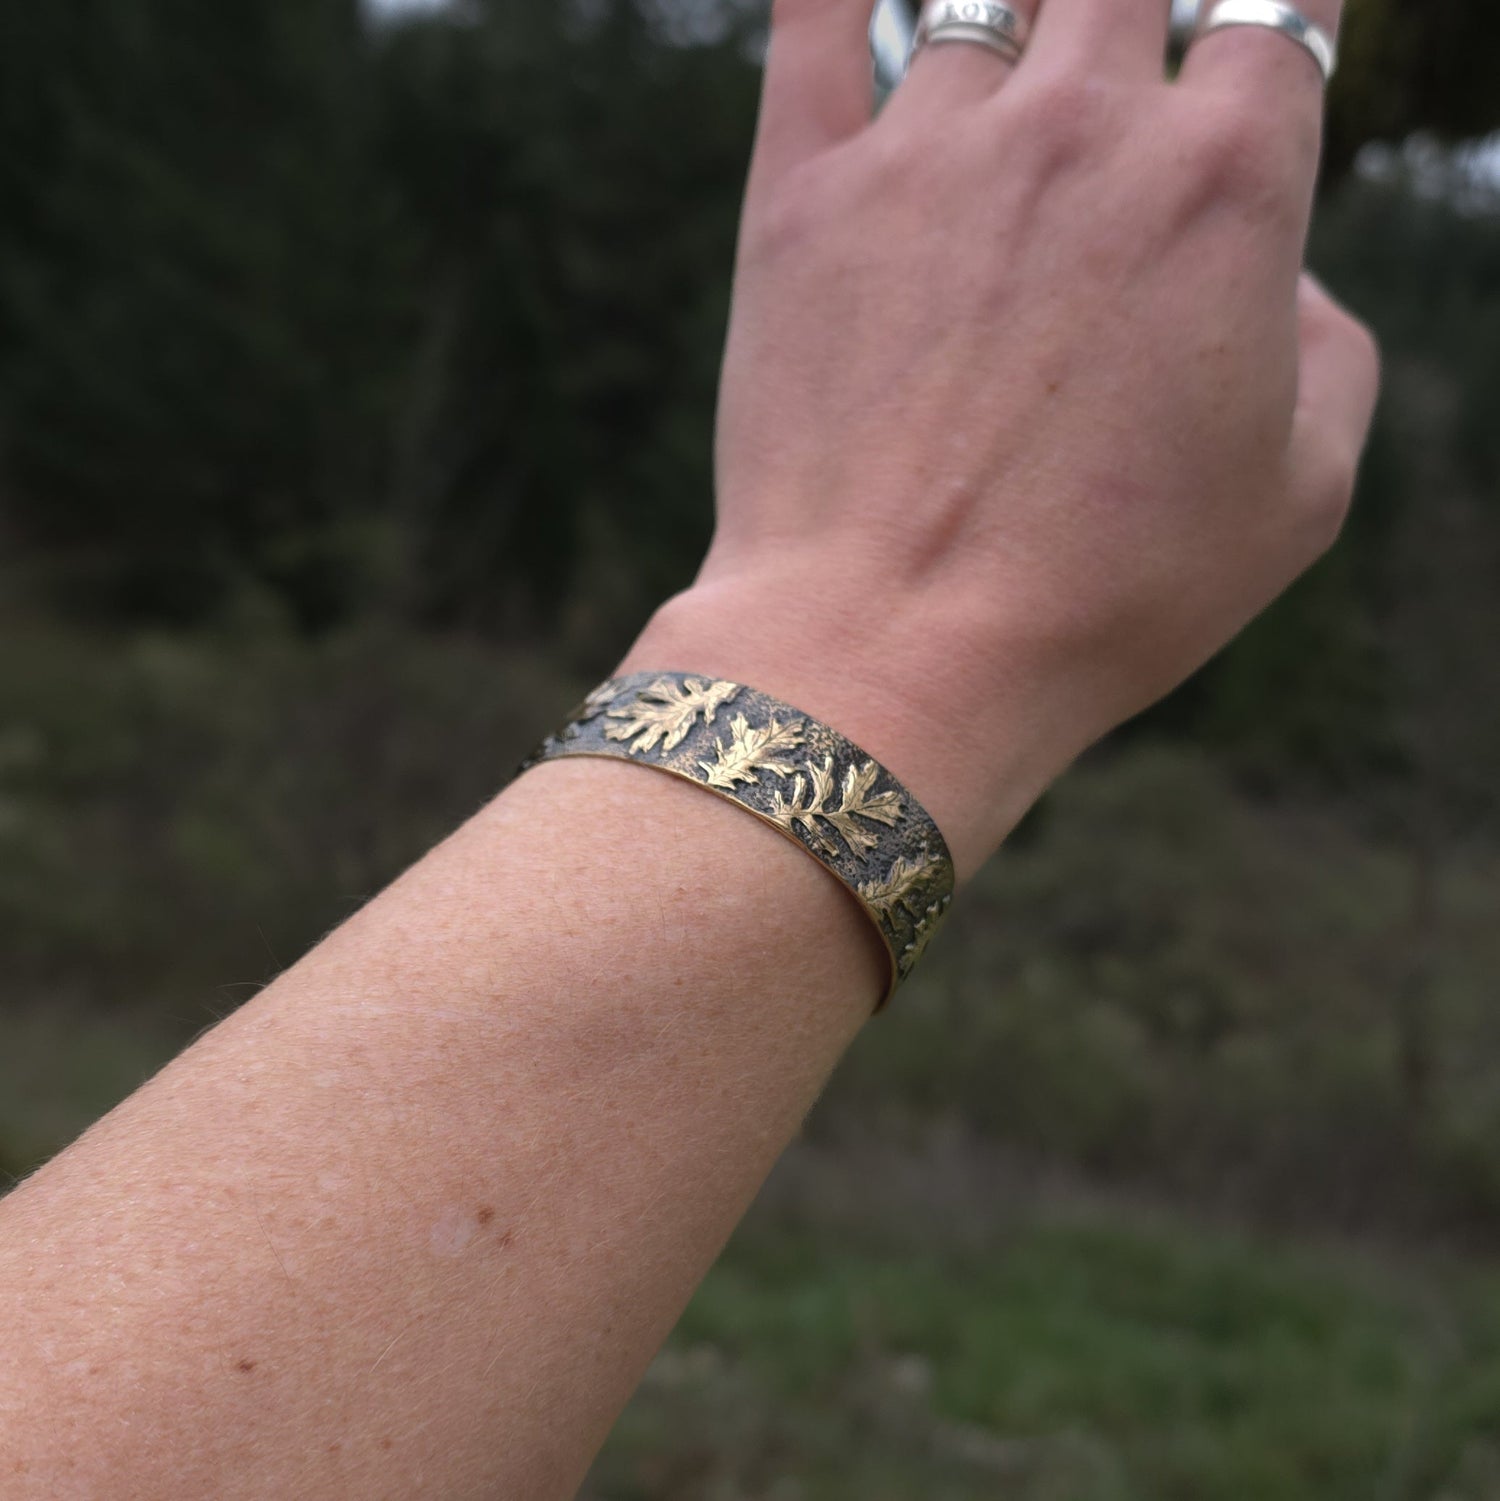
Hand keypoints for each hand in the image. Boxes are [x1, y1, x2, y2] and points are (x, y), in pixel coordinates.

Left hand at [624, 0, 1378, 877]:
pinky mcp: (804, 193)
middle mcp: (1080, 130)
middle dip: (1135, 12)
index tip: (1235, 78)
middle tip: (1110, 85)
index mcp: (1224, 183)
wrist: (893, 649)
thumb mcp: (1296, 499)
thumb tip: (1279, 282)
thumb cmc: (1103, 596)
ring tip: (1015, 67)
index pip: (1272, 17)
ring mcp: (931, 151)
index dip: (1263, 37)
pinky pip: (819, 17)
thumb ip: (1326, 353)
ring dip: (1016, 15)